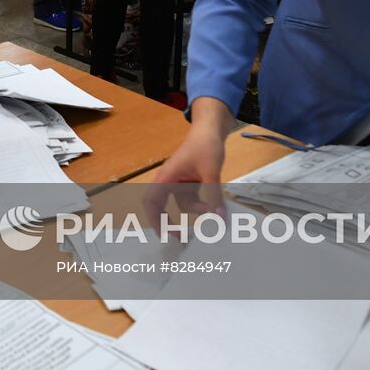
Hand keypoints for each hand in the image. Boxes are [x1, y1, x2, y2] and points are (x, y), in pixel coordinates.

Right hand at [143, 99, 232, 226]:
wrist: (211, 130)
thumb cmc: (205, 145)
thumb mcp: (210, 171)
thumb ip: (213, 195)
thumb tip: (218, 217)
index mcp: (166, 177)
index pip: (151, 201)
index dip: (153, 219)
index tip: (163, 234)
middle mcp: (169, 181)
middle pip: (161, 206)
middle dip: (170, 222)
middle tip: (181, 239)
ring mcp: (179, 183)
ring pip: (184, 205)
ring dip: (198, 210)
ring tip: (215, 208)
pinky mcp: (189, 183)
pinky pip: (193, 199)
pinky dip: (203, 203)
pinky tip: (214, 203)